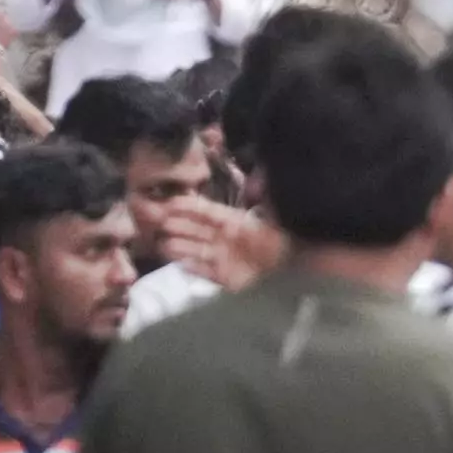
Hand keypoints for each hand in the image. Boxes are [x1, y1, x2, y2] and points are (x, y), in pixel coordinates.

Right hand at [155, 194, 282, 289]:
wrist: (292, 272)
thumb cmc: (278, 243)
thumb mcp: (270, 219)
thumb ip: (261, 197)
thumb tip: (258, 174)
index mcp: (232, 221)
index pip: (205, 211)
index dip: (187, 206)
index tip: (169, 204)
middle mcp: (224, 238)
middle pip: (196, 230)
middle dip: (178, 226)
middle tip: (159, 224)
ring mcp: (224, 258)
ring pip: (196, 251)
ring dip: (180, 248)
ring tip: (163, 246)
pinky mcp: (226, 279)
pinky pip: (205, 273)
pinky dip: (193, 269)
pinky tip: (180, 266)